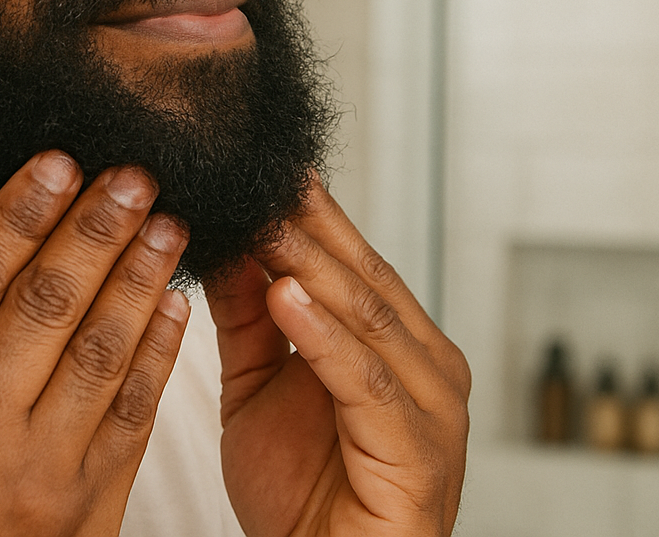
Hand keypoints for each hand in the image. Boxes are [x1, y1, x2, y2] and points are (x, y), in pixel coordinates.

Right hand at [0, 152, 190, 536]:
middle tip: (134, 172)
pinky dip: (158, 353)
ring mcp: (32, 475)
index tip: (58, 161)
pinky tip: (175, 303)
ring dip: (139, 276)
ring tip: (166, 222)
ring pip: (98, 350)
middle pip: (42, 303)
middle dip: (94, 228)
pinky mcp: (85, 511)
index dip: (19, 213)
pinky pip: (131, 415)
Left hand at [207, 175, 469, 536]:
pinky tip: (287, 297)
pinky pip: (365, 383)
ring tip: (265, 224)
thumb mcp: (258, 386)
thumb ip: (249, 317)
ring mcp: (432, 409)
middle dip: (309, 228)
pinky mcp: (417, 452)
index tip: (264, 166)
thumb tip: (226, 241)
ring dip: (313, 268)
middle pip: (366, 280)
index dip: (311, 213)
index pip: (355, 262)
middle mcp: (428, 367)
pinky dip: (326, 338)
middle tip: (256, 180)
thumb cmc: (299, 492)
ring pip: (369, 320)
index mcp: (400, 346)